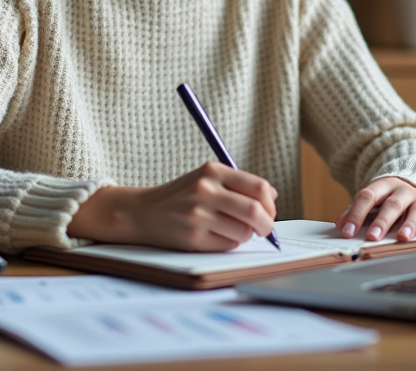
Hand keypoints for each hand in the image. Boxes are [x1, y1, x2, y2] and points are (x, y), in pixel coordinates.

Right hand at [68, 162, 277, 251]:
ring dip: (246, 235)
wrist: (142, 212)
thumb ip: (237, 184)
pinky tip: (216, 236)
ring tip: (232, 230)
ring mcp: (198, 215)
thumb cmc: (181, 196)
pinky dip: (230, 243)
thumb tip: (272, 197)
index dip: (270, 203)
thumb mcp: (206, 179)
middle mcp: (205, 191)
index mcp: (212, 171)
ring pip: (244, 231)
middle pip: (255, 211)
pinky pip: (228, 245)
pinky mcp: (193, 238)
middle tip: (264, 229)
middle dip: (266, 224)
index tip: (269, 211)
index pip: (258, 187)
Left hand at [335, 177, 415, 242]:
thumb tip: (340, 225)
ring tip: (402, 238)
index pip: (367, 197)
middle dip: (381, 222)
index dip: (356, 214)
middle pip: (392, 204)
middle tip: (372, 237)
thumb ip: (356, 210)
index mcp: (383, 186)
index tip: (347, 231)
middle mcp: (402, 191)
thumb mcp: (372, 199)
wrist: (415, 182)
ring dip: (409, 224)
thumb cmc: (388, 197)